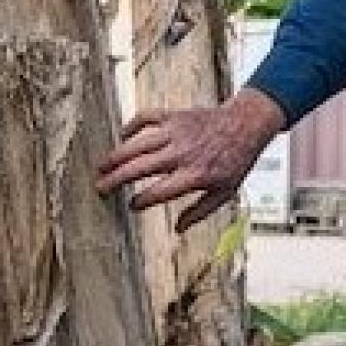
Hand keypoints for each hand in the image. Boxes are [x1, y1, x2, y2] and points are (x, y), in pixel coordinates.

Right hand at [94, 93, 285, 228]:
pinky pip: (145, 118)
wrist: (246, 124)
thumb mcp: (225, 192)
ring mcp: (176, 132)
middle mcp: (182, 153)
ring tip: (100, 167)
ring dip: (115, 156)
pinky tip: (122, 138)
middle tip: (99, 188)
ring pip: (137, 144)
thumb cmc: (235, 161)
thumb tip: (178, 229)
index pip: (159, 191)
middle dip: (116, 179)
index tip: (131, 205)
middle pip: (140, 168)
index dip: (141, 200)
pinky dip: (131, 126)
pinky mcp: (174, 116)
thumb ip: (200, 211)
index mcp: (195, 175)